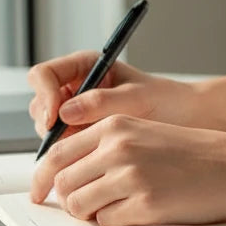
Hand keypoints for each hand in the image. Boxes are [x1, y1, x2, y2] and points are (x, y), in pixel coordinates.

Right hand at [27, 51, 200, 139]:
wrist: (185, 120)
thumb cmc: (167, 100)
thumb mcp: (137, 97)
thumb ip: (102, 101)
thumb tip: (66, 112)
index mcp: (85, 67)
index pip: (44, 75)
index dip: (45, 95)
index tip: (56, 117)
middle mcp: (75, 88)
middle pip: (40, 104)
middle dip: (50, 123)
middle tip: (72, 140)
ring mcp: (76, 113)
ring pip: (48, 128)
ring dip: (61, 140)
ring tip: (92, 147)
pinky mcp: (82, 135)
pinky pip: (64, 145)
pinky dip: (71, 154)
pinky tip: (91, 159)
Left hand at [30, 115, 225, 225]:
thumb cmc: (199, 154)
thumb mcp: (148, 135)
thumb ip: (108, 147)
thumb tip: (68, 177)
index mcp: (115, 126)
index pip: (56, 155)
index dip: (41, 179)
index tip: (39, 193)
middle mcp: (117, 148)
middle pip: (62, 183)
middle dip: (68, 200)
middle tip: (83, 208)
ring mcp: (130, 177)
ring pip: (79, 206)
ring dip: (90, 214)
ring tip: (115, 209)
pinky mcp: (146, 204)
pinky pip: (106, 222)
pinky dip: (114, 223)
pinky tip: (137, 212)